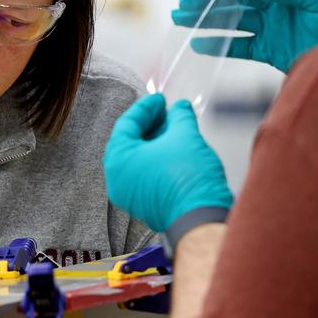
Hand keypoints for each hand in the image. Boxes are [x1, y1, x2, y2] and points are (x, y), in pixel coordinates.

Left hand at [103, 94, 232, 232]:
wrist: (201, 218)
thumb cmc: (188, 178)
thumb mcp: (185, 135)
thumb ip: (179, 117)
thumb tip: (180, 109)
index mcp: (118, 158)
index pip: (127, 123)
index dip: (146, 107)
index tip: (160, 100)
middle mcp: (117, 179)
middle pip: (130, 142)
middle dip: (151, 125)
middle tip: (168, 113)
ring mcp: (128, 195)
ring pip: (138, 160)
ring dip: (155, 143)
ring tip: (175, 130)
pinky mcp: (143, 205)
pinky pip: (145, 176)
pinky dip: (157, 161)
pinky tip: (175, 151)